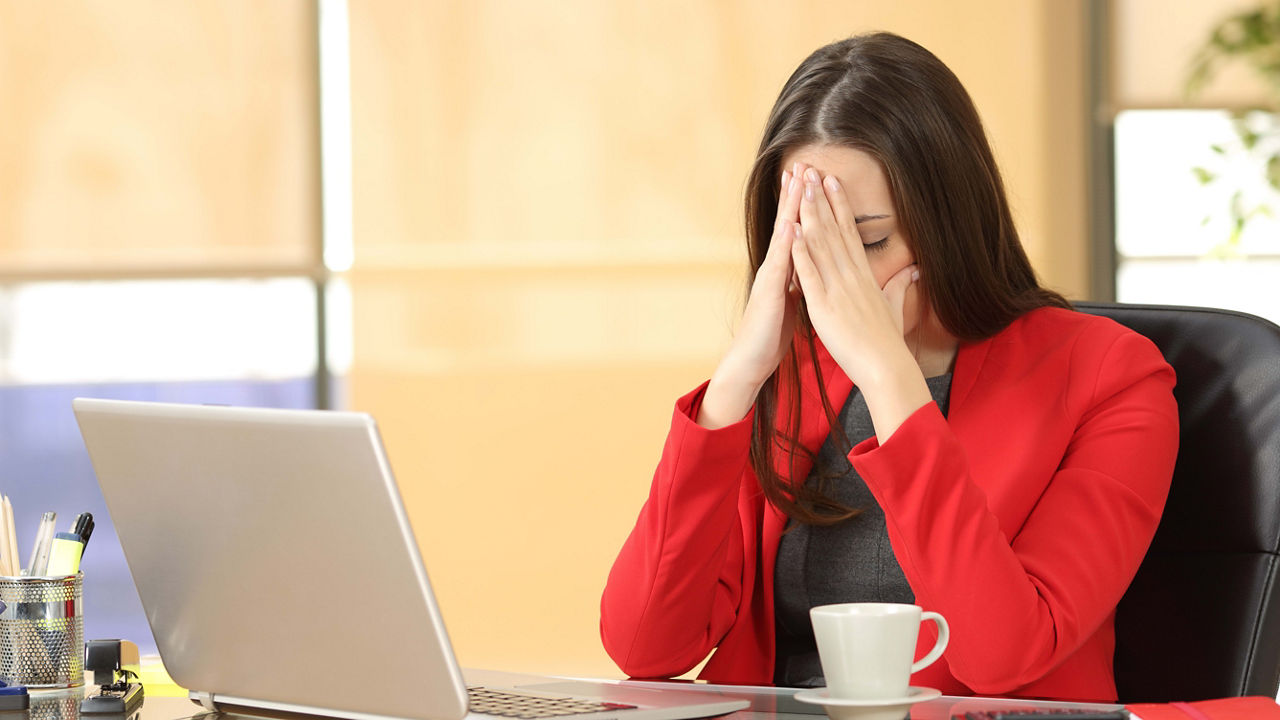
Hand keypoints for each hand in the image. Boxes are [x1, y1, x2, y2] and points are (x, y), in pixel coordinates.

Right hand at [696, 165, 805, 428]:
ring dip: (789, 208)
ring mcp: (770, 278)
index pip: (798, 230)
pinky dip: (786, 244)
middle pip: (788, 224)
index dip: (806, 205)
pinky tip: (791, 224)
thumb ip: (800, 283)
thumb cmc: (771, 335)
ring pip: (783, 236)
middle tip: (803, 163)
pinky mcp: (769, 294)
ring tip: (796, 181)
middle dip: (795, 195)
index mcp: (786, 270)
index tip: (814, 178)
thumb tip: (811, 270)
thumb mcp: (793, 303)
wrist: (751, 360)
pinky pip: (780, 265)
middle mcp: (776, 268)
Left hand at [789, 168, 929, 438]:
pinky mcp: (823, 306)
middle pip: (834, 229)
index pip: (849, 232)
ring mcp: (837, 289)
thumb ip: (901, 286)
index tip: (831, 180)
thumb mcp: (895, 307)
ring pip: (821, 245)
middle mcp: (851, 276)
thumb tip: (916, 271)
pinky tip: (792, 231)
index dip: (839, 204)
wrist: (886, 367)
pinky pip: (810, 274)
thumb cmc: (888, 342)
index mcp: (864, 275)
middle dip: (821, 198)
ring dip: (809, 215)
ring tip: (800, 188)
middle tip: (811, 169)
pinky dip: (801, 252)